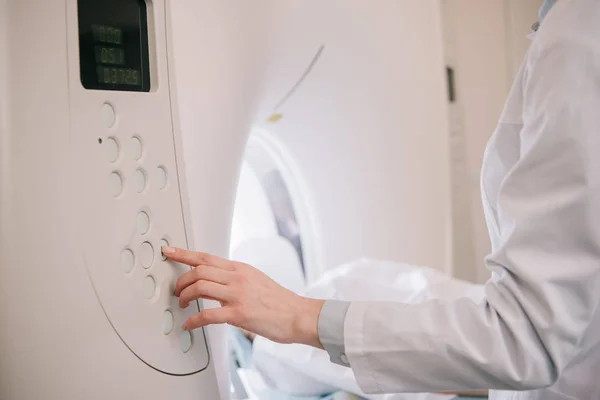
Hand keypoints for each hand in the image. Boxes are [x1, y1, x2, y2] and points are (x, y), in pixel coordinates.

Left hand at [162, 246, 324, 347]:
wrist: (297, 315)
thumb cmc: (278, 301)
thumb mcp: (255, 280)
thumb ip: (235, 278)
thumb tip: (216, 282)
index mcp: (240, 268)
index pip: (206, 256)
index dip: (184, 253)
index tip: (169, 251)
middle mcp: (237, 277)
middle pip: (199, 270)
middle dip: (181, 280)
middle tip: (177, 291)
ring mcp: (238, 294)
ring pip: (199, 287)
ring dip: (185, 296)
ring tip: (182, 305)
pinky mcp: (239, 313)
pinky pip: (207, 315)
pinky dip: (193, 321)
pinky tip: (189, 325)